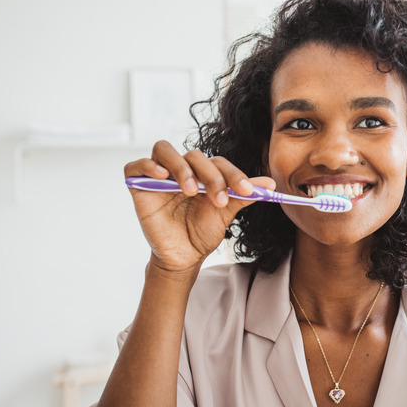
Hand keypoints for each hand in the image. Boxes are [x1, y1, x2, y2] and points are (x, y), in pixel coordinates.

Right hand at [124, 140, 275, 272]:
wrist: (184, 256)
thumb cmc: (202, 232)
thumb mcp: (225, 213)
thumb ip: (243, 196)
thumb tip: (270, 184)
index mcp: (203, 172)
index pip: (218, 162)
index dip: (234, 174)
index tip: (247, 191)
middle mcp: (181, 169)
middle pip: (194, 156)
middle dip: (210, 176)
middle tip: (219, 199)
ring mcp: (159, 175)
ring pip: (165, 150)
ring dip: (181, 168)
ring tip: (191, 191)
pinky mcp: (138, 185)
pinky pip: (136, 166)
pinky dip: (148, 166)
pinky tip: (162, 177)